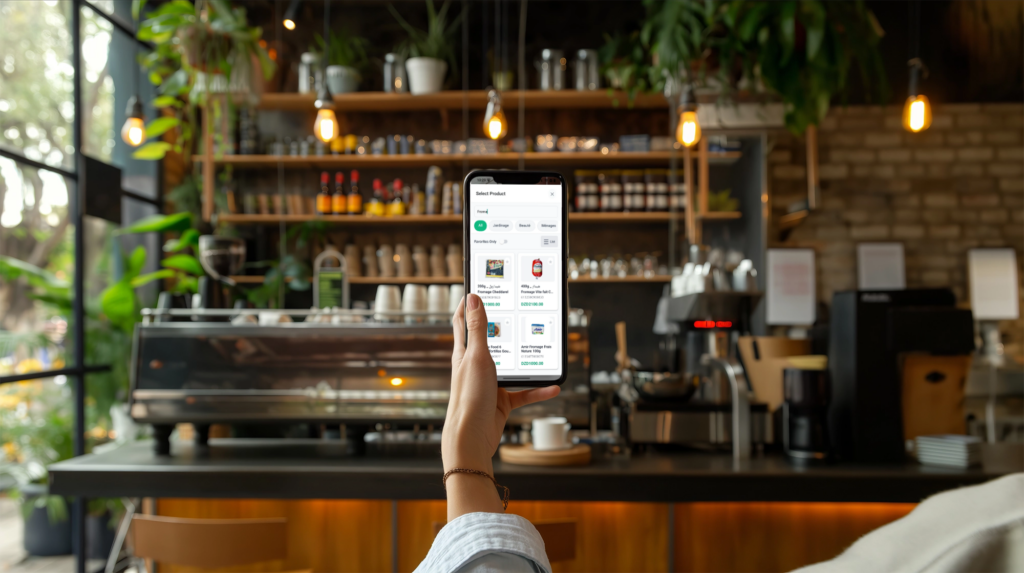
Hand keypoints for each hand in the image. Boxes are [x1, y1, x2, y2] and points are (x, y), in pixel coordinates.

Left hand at [443, 294, 559, 516]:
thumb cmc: (469, 398)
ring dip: (527, 360)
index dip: (468, 304)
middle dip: (504, 327)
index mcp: (465, 353)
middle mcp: (476, 366)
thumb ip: (477, 328)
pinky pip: (524, 393)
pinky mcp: (501, 402)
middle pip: (490, 341)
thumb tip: (472, 297)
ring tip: (542, 348)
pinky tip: (553, 387)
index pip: (462, 321)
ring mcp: (489, 384)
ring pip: (512, 367)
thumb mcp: (477, 357)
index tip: (478, 288)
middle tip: (519, 310)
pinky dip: (538, 390)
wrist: (470, 438)